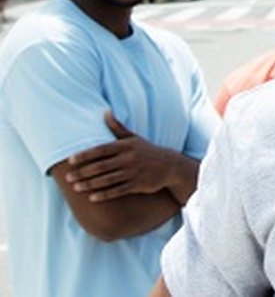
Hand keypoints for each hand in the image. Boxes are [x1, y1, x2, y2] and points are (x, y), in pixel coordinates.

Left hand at [64, 111, 178, 201]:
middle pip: (101, 166)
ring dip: (90, 184)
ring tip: (76, 188)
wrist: (170, 166)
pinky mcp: (138, 185)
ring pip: (107, 180)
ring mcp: (133, 172)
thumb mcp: (133, 138)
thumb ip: (117, 127)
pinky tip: (92, 197)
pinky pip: (118, 191)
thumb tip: (105, 112)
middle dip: (83, 173)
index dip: (85, 155)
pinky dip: (105, 194)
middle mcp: (129, 159)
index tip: (70, 160)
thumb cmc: (147, 151)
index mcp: (125, 146)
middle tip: (68, 178)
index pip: (101, 150)